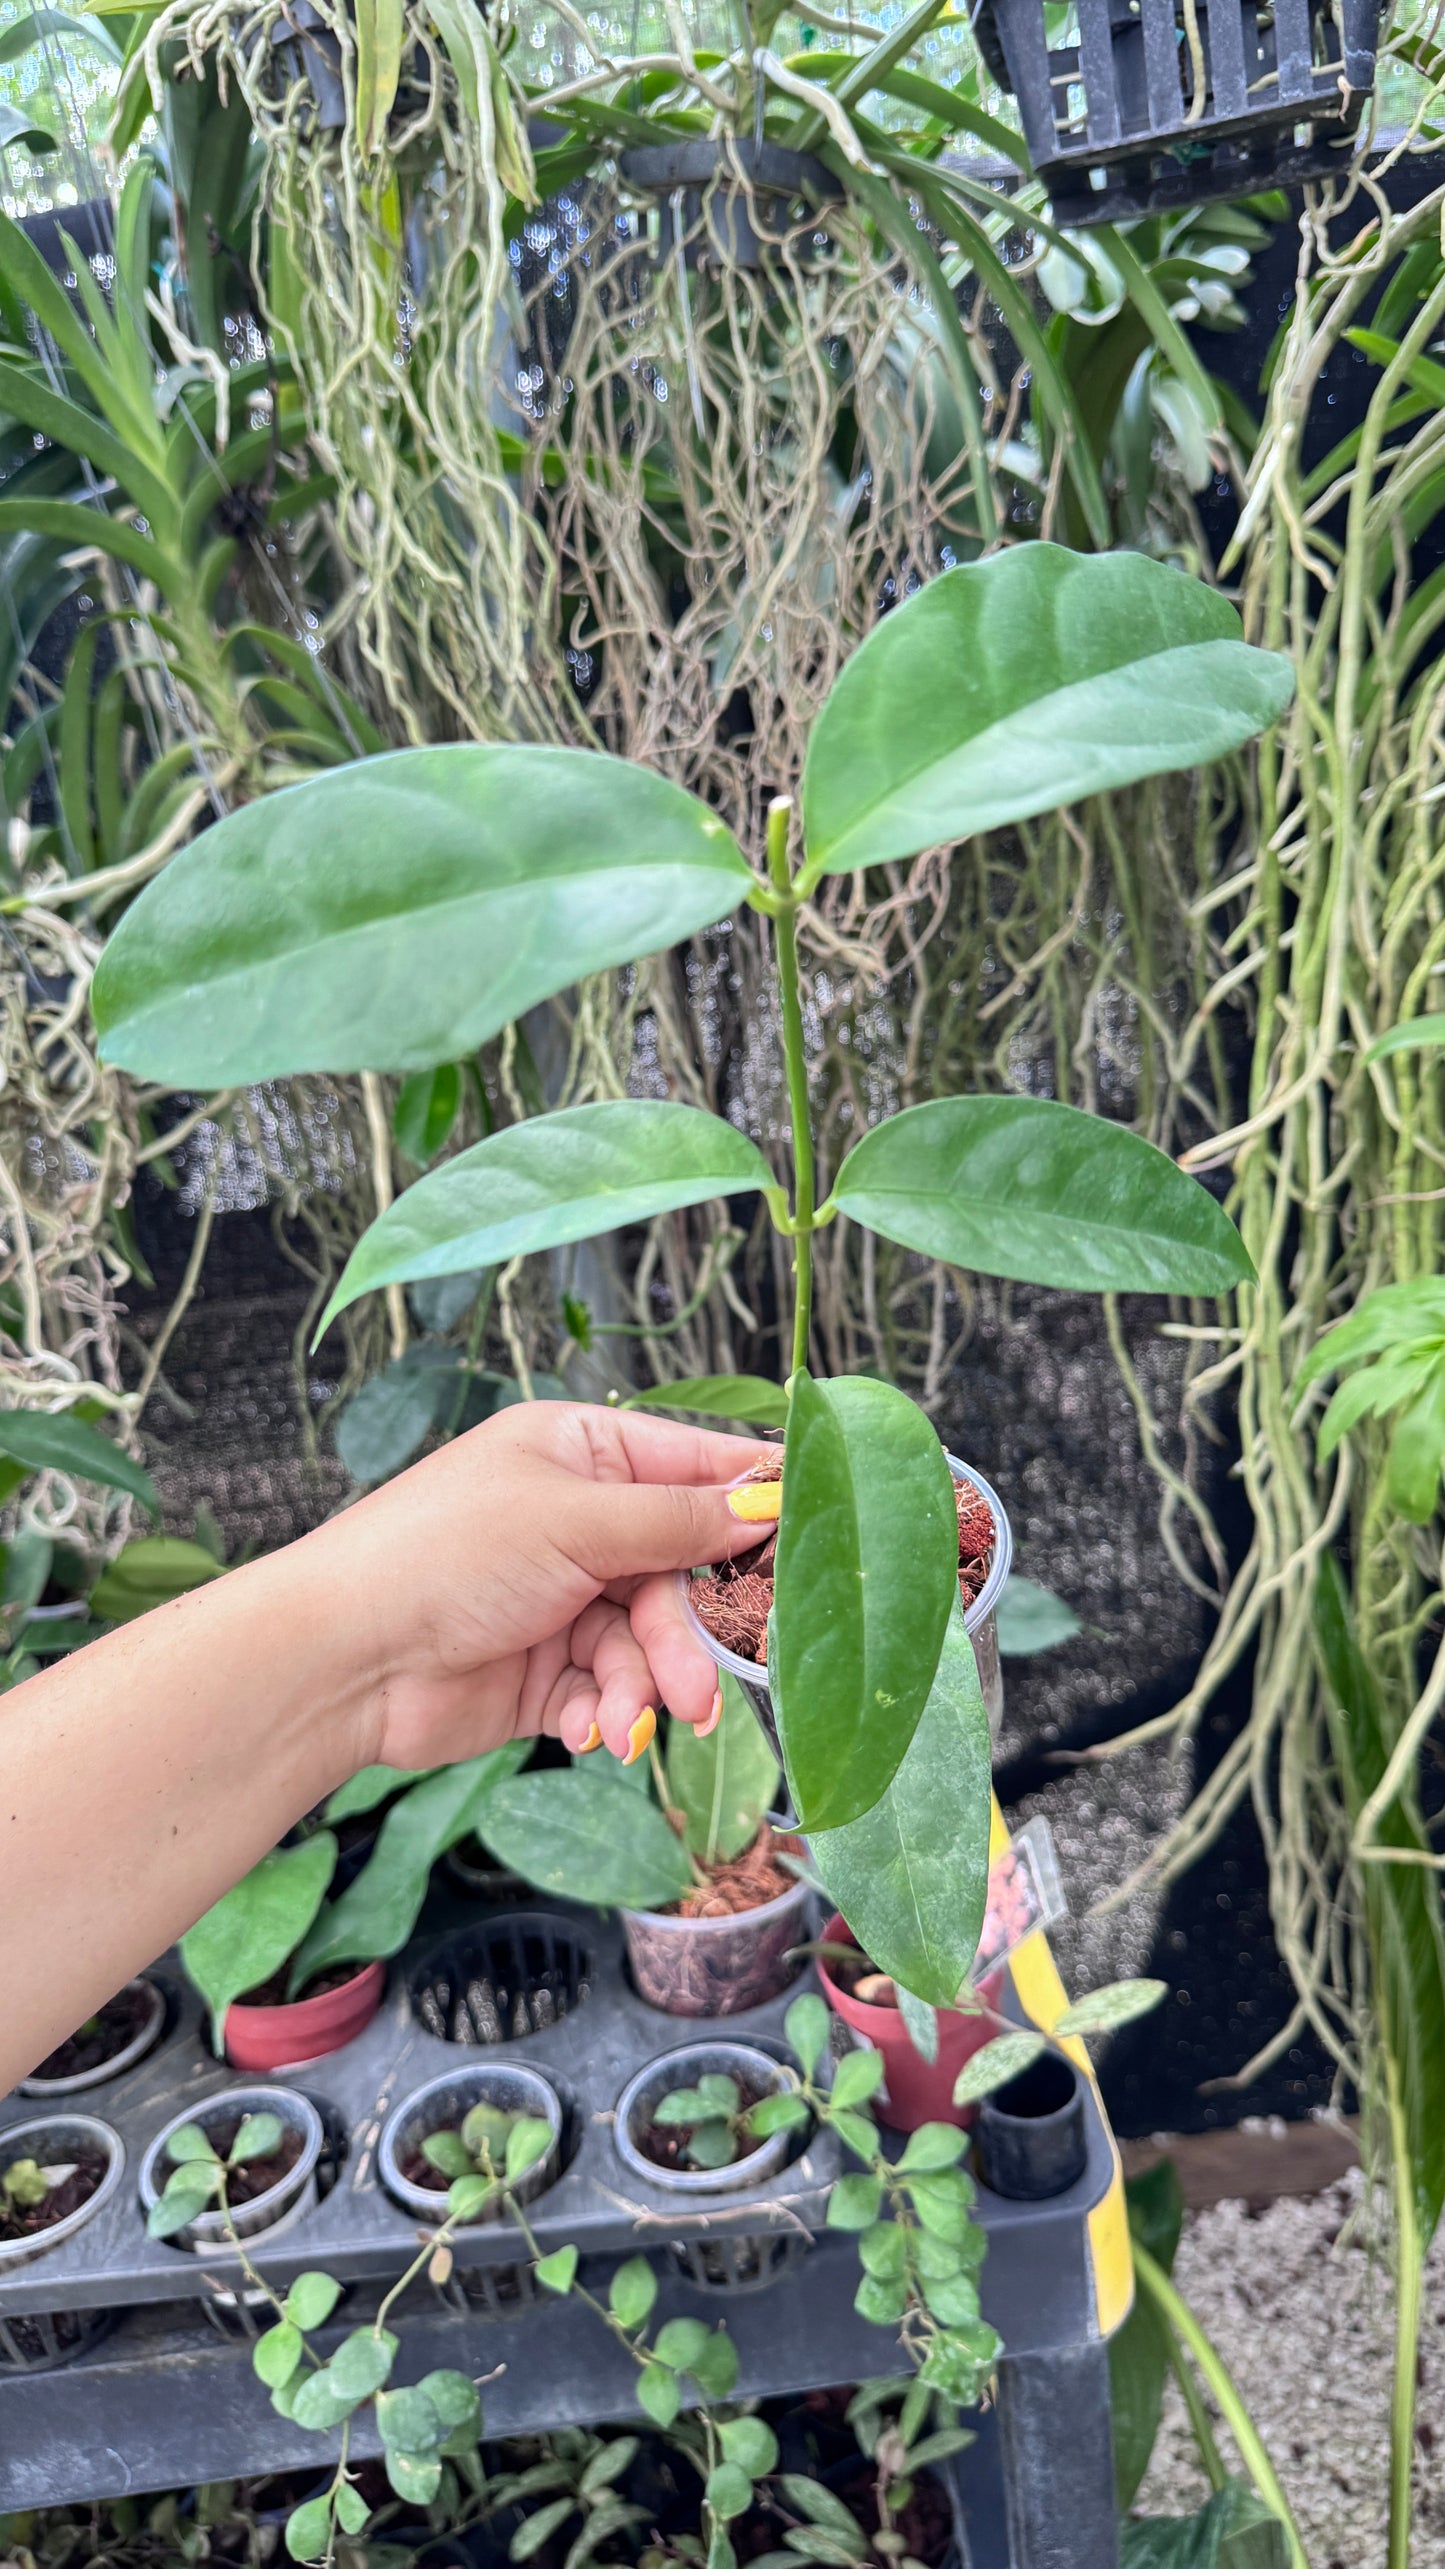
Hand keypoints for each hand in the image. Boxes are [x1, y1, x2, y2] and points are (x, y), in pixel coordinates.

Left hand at [334, 1402, 774, 1773]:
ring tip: (634, 1718)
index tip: (815, 1544)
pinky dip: (608, 1711)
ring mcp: (562, 1597)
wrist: (344, 1660)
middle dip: (690, 1632)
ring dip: (648, 1684)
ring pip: (650, 1641)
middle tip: (706, 1686)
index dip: (755, 1505)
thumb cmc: (444, 1555)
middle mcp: (577, 1519)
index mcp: (581, 1452)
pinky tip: (589, 1729)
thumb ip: (677, 1520)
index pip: (695, 1466)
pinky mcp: (547, 1671)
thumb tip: (771, 1503)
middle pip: (680, 1571)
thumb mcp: (574, 1521)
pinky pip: (611, 1689)